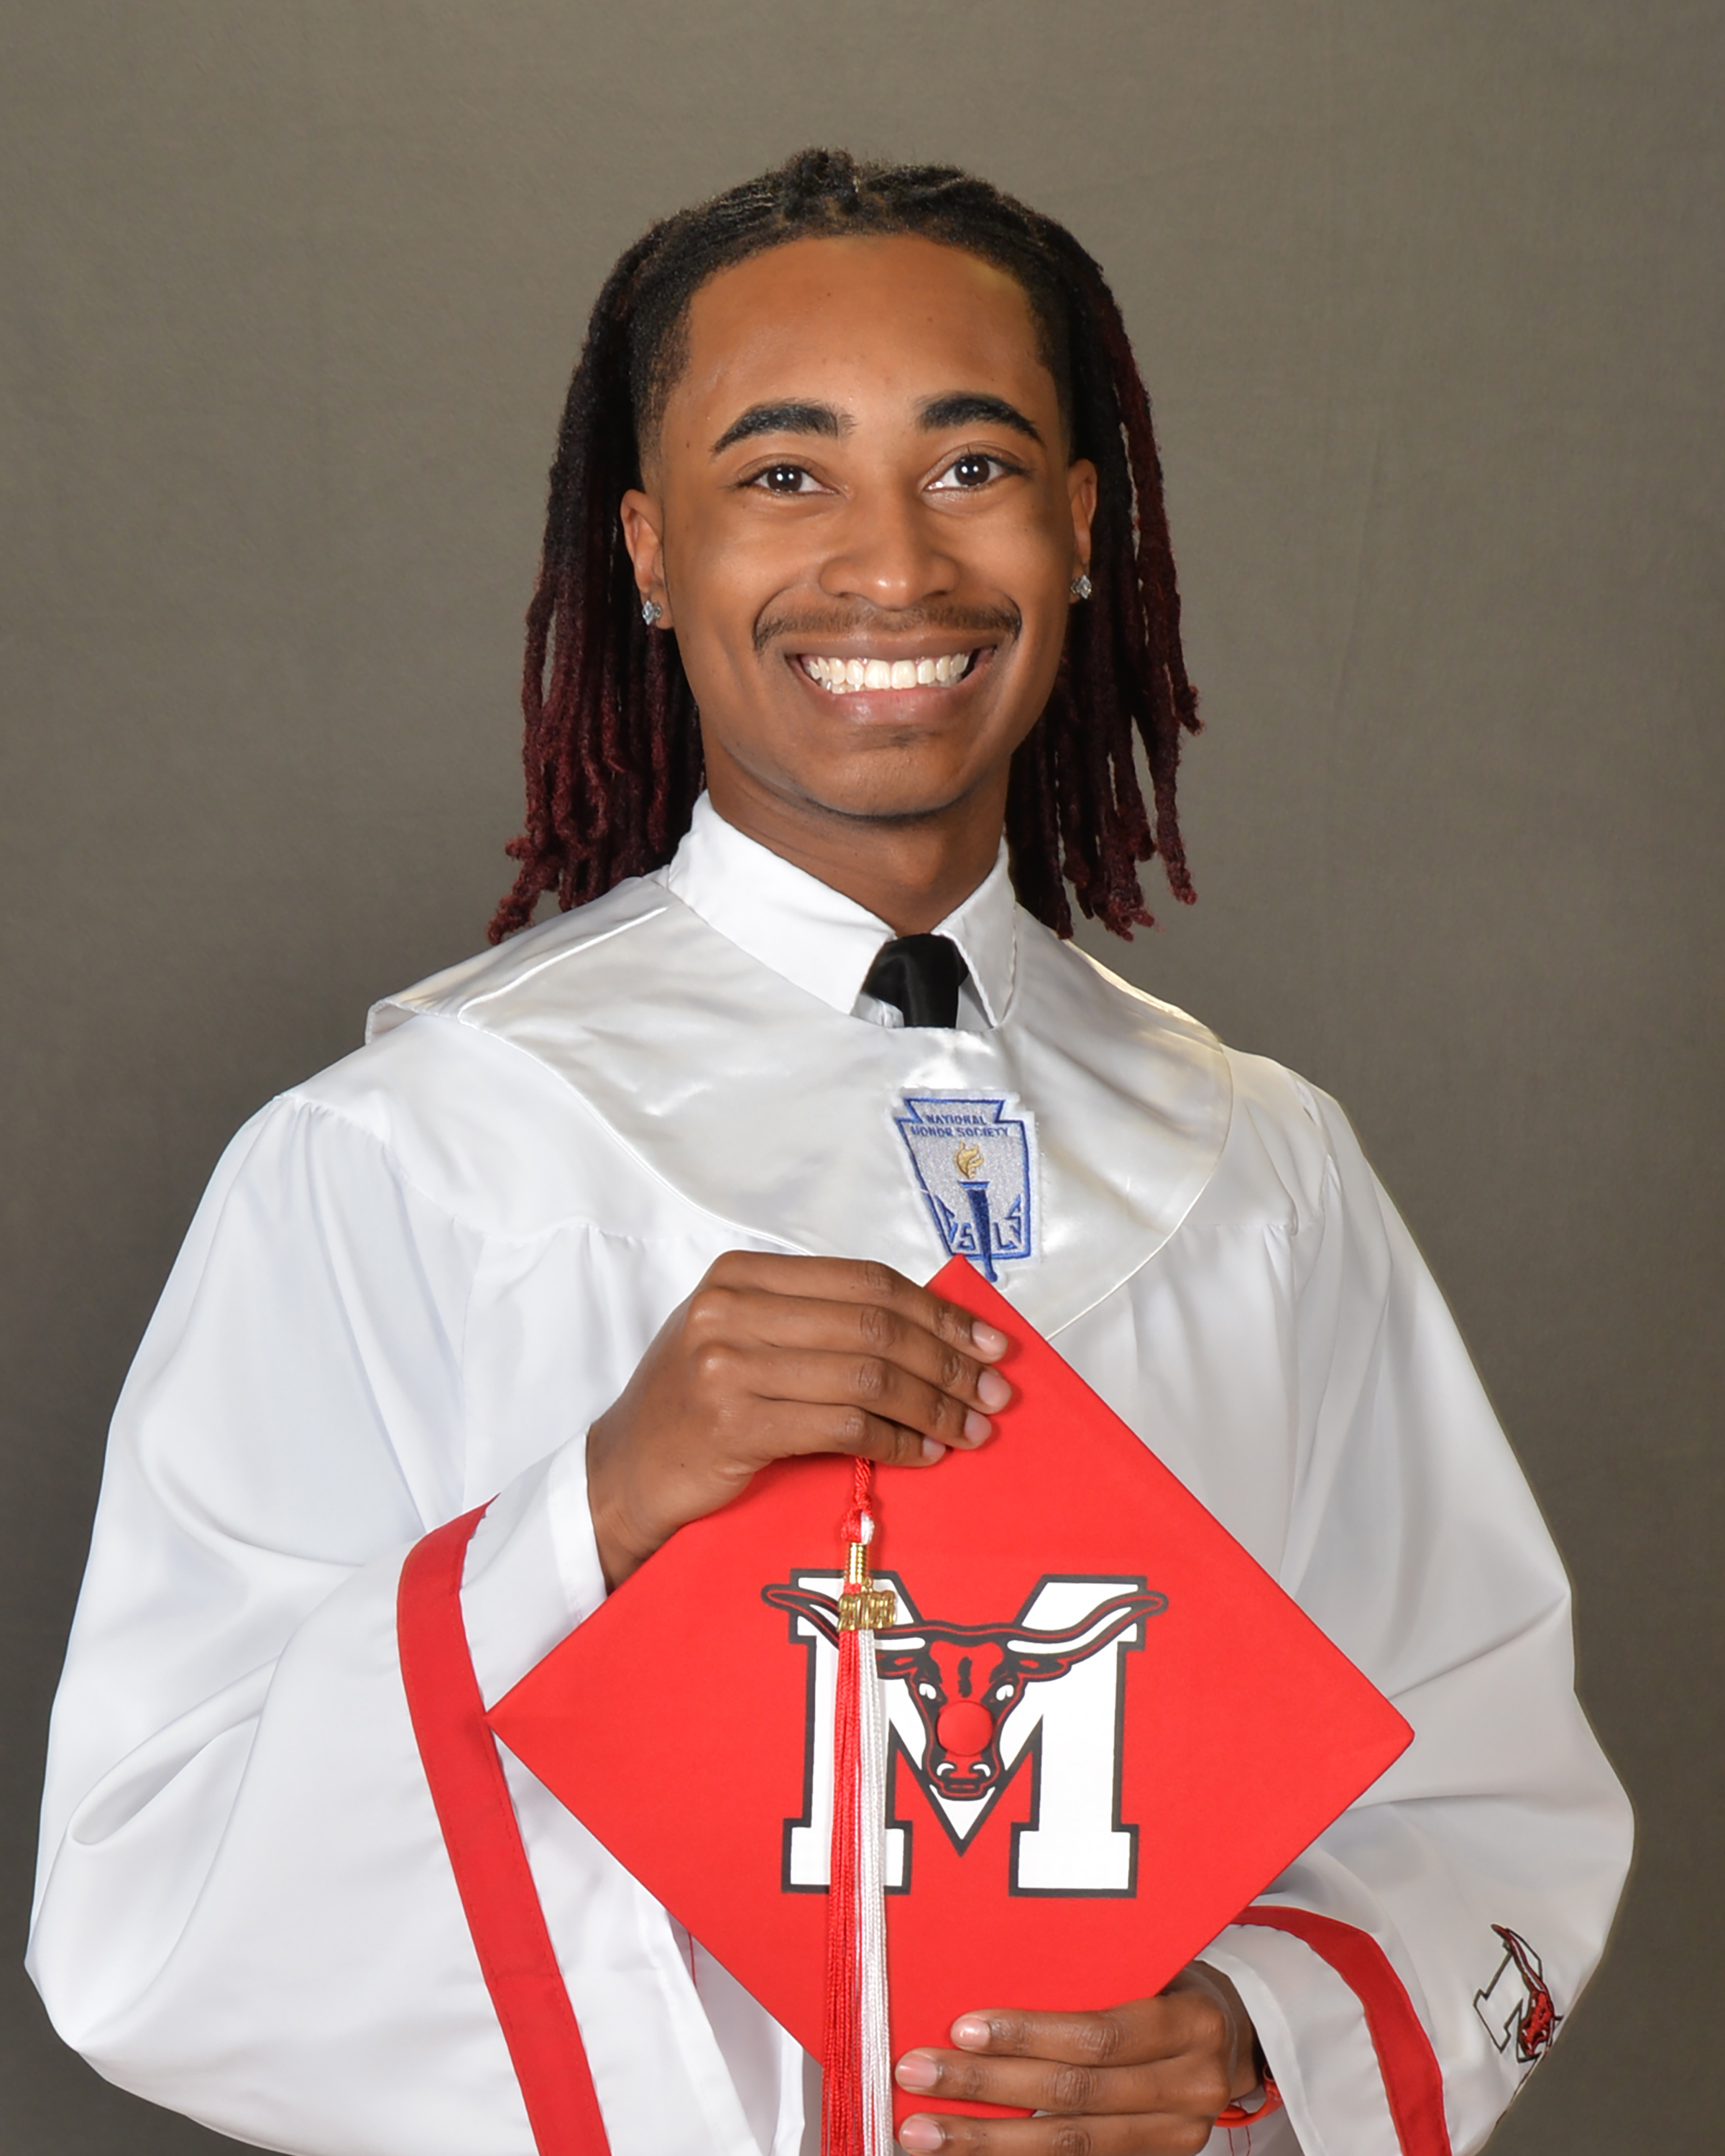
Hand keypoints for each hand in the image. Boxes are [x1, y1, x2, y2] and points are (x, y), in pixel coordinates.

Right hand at [585, 1253, 1010, 1587]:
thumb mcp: (742, 1340)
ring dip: (932, 1405)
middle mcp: (730, 1309)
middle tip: (996, 1390)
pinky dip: (895, 1441)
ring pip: (865, 1375)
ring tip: (971, 1428)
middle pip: (873, 1324)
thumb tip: (929, 1327)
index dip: (937, 1310)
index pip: (865, 1281)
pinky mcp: (732, 1425)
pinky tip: (922, 1453)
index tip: (988, 1340)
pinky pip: (842, 1427)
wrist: (620, 1476)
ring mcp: (726, 1365)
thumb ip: (815, 1323)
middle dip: (948, 1359)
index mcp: (741, 1275)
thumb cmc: (692, 1409)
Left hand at [893, 1965, 1260, 2153]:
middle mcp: (1189, 2088)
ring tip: (924, 2133)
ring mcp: (1177, 2138)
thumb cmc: (1177, 1984)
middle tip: (916, 2075)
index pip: (1097, 2035)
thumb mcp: (1152, 1963)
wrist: (1236, 2040)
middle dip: (986, 2089)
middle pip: (1073, 2096)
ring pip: (1071, 2147)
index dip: (1027, 2035)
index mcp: (1190, 2025)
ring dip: (988, 2141)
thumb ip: (1093, 1978)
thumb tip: (990, 1986)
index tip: (961, 2027)